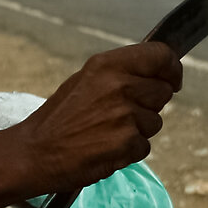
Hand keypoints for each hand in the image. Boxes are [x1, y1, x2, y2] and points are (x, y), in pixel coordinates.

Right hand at [9, 42, 182, 191]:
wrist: (35, 152)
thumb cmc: (59, 117)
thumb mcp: (86, 80)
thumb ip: (121, 74)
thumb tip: (157, 73)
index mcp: (108, 64)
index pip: (161, 55)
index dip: (172, 69)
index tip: (172, 80)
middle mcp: (120, 86)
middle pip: (163, 91)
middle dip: (150, 104)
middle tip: (121, 113)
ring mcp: (126, 115)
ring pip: (156, 121)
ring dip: (138, 130)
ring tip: (107, 131)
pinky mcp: (128, 143)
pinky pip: (145, 146)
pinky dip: (130, 150)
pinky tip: (106, 147)